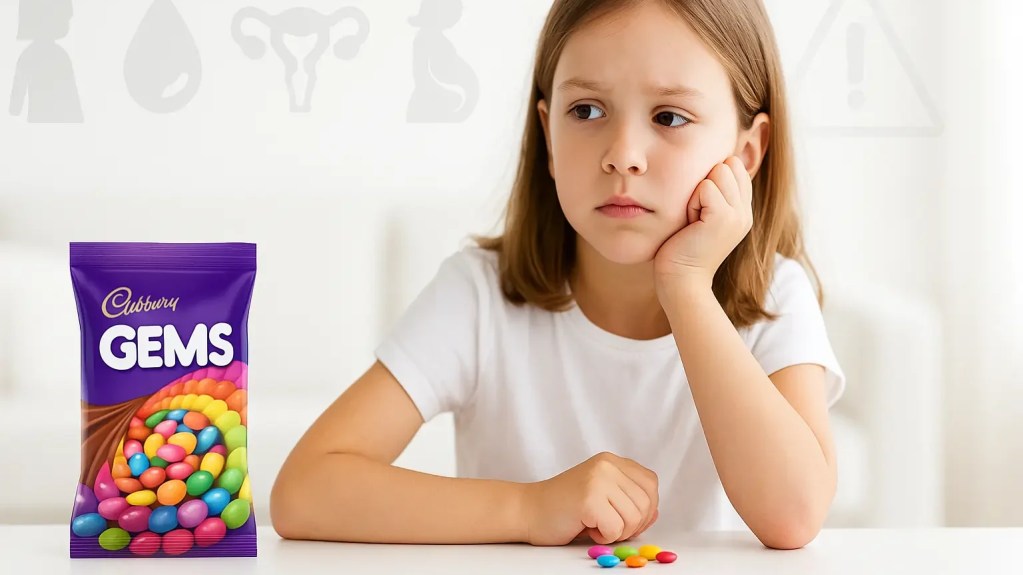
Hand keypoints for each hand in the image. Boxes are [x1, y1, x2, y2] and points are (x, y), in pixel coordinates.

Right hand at [521, 452, 658, 545]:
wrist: (527, 511)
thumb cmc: (563, 508)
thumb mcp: (603, 497)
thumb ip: (629, 500)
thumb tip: (656, 512)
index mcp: (612, 461)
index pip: (651, 485)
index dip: (646, 509)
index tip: (626, 519)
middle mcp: (607, 465)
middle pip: (647, 503)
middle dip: (632, 525)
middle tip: (608, 525)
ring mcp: (598, 480)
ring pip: (634, 518)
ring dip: (617, 532)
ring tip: (595, 523)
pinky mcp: (589, 499)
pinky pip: (616, 529)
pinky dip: (604, 536)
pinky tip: (586, 526)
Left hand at [654, 156, 753, 297]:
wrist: (681, 280)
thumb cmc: (681, 248)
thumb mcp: (701, 215)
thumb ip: (712, 192)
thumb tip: (713, 161)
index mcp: (742, 210)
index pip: (734, 166)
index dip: (710, 180)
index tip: (700, 209)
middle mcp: (745, 211)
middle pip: (727, 164)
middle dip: (703, 185)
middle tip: (694, 216)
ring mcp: (738, 215)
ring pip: (717, 172)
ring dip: (696, 194)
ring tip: (693, 220)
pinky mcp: (724, 218)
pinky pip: (705, 187)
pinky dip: (692, 202)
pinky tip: (691, 223)